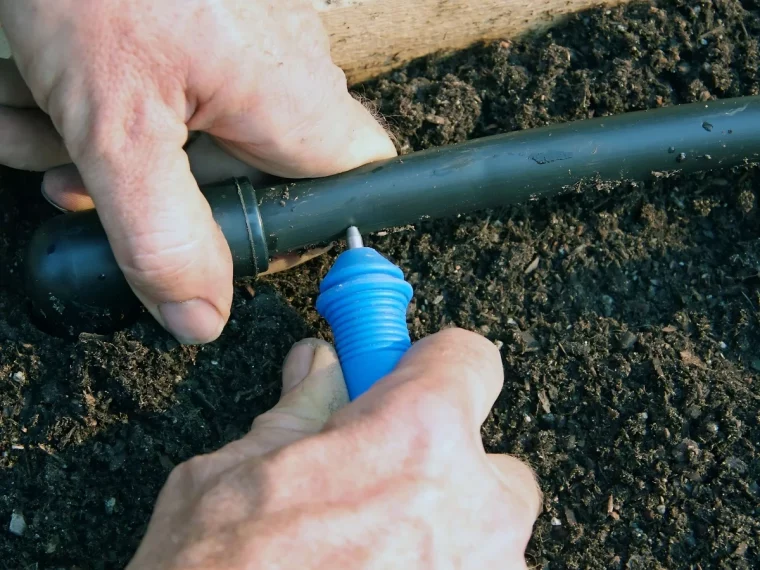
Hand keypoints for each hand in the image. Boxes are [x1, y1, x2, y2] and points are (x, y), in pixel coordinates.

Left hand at [0, 0, 395, 343]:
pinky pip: (166, 83)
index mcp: (291, 98)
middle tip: (88, 184)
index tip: (234, 243)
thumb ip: (161, 236)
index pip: (355, 182)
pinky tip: (40, 88)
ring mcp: (241, 35)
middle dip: (160, 193)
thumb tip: (201, 320)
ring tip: (35, 124)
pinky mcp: (198, 16)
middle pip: (248, 169)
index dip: (302, 230)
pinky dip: (102, 100)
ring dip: (108, 146)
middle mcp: (285, 65)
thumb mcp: (116, 124)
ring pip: (190, 128)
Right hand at [126, 328, 541, 568]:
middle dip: (442, 467)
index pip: (470, 359)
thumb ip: (301, 411)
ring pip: (489, 536)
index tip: (404, 381)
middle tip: (374, 490)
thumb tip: (317, 366)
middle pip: (492, 460)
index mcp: (417, 436)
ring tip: (363, 560)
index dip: (434, 365)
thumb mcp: (235, 474)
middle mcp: (475, 508)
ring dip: (443, 537)